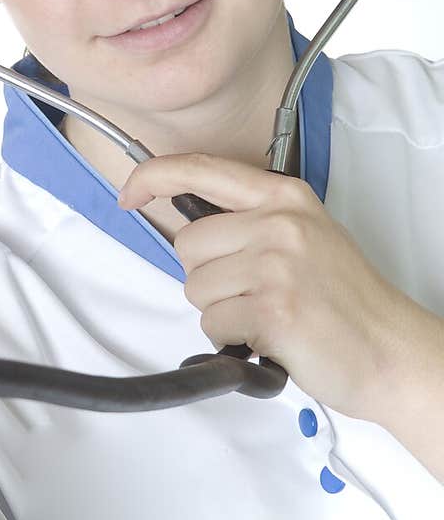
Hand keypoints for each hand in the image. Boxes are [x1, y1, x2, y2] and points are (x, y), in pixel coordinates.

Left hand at [118, 153, 403, 418]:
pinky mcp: (272, 308)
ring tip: (267, 316)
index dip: (154, 177)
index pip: (201, 169)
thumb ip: (252, 222)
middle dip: (208, 279)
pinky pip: (212, 324)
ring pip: (195, 288)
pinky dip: (233, 340)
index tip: (130, 193)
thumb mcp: (306, 236)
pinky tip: (271, 337)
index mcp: (284, 197)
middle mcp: (279, 222)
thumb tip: (190, 228)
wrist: (388, 350)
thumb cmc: (343, 302)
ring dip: (222, 313)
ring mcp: (276, 264)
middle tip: (254, 294)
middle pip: (187, 245)